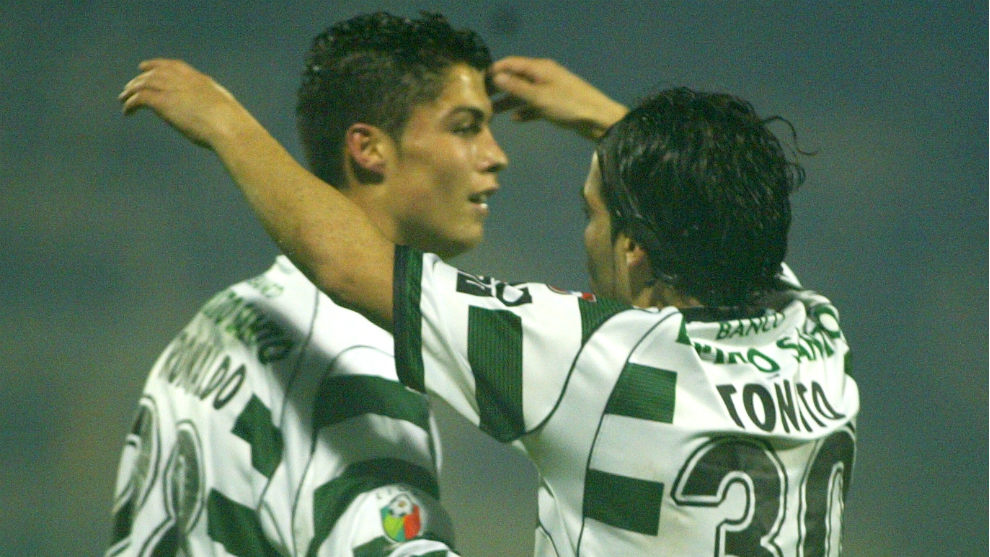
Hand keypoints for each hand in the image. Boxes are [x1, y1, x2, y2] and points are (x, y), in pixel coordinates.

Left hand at [119, 58, 253, 148]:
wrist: (227, 125)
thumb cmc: (231, 122)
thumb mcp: (223, 106)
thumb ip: (212, 103)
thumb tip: (214, 113)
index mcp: (197, 78)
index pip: (171, 65)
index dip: (155, 65)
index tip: (144, 67)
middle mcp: (181, 79)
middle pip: (153, 74)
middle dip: (138, 80)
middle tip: (128, 89)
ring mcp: (171, 89)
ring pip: (142, 84)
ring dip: (130, 91)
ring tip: (123, 100)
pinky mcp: (162, 102)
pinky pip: (139, 99)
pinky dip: (131, 104)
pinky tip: (127, 112)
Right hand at [490, 56, 627, 139]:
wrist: (598, 119)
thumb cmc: (568, 105)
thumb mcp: (539, 97)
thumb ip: (517, 87)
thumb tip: (496, 77)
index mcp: (540, 68)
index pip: (511, 63)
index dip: (494, 70)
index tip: (477, 81)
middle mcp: (543, 75)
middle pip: (516, 78)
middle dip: (499, 87)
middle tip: (481, 99)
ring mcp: (550, 89)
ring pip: (524, 93)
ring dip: (509, 101)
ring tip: (492, 113)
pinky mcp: (555, 104)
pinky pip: (534, 105)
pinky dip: (524, 111)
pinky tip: (515, 120)